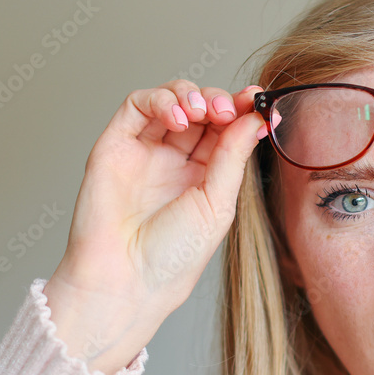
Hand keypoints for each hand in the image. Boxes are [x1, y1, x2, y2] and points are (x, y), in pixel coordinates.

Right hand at [42, 80, 268, 374]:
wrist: (127, 280)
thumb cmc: (172, 256)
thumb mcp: (217, 204)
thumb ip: (233, 157)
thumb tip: (255, 117)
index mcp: (204, 176)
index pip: (225, 130)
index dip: (241, 110)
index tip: (258, 100)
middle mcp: (174, 160)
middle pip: (201, 109)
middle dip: (219, 101)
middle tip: (229, 111)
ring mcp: (144, 150)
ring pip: (170, 100)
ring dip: (191, 94)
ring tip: (203, 112)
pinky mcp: (115, 145)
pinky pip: (136, 106)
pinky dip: (160, 100)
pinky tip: (179, 118)